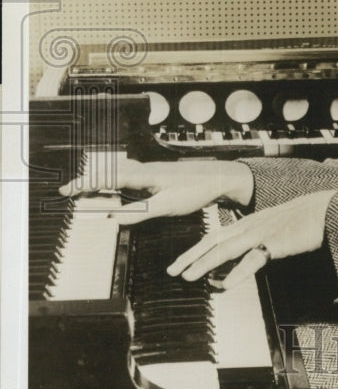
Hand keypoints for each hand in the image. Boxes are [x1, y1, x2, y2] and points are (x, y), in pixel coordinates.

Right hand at [58, 157, 253, 223]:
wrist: (219, 178)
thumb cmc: (196, 190)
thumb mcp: (168, 206)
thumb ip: (140, 213)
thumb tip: (113, 219)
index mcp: (144, 175)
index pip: (108, 178)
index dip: (86, 184)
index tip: (67, 190)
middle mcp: (145, 170)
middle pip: (109, 174)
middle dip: (88, 182)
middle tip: (68, 192)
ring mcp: (151, 171)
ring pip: (119, 174)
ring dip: (101, 181)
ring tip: (84, 190)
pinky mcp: (157, 176)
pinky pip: (129, 177)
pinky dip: (115, 182)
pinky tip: (114, 186)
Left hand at [166, 189, 334, 288]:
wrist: (324, 210)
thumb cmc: (301, 220)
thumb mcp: (272, 227)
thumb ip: (256, 239)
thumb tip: (244, 254)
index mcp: (247, 223)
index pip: (214, 236)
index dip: (194, 249)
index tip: (178, 263)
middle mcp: (249, 226)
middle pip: (213, 241)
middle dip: (190, 256)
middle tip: (172, 271)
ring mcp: (261, 234)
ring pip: (226, 250)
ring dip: (205, 263)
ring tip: (188, 277)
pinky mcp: (276, 244)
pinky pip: (253, 260)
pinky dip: (238, 273)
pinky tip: (225, 285)